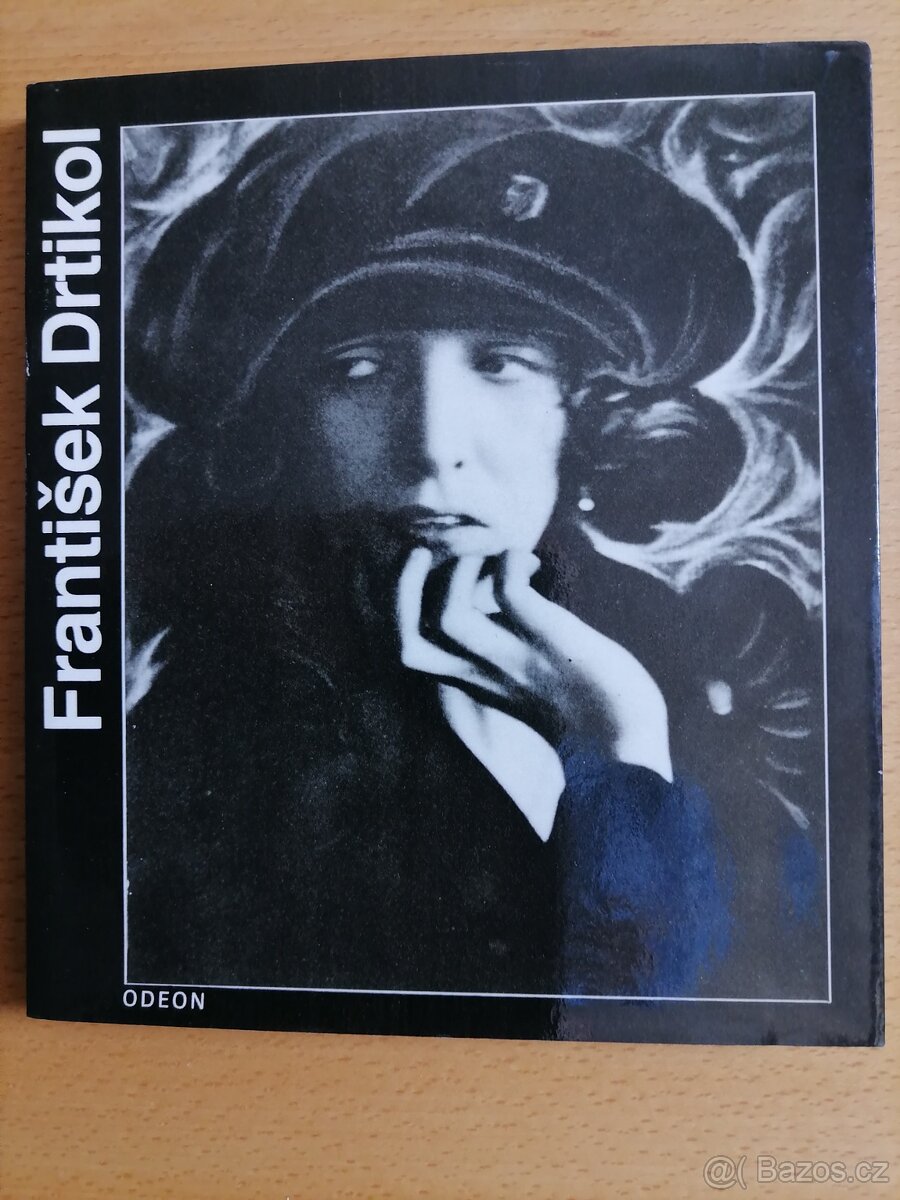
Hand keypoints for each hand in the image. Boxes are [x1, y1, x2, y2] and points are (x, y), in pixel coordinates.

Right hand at [396, 547, 672, 780]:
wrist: (630, 749)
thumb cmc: (588, 709)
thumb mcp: (529, 675)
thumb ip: (506, 644)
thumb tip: (502, 595)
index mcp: (470, 680)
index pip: (403, 648)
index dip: (400, 604)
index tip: (439, 573)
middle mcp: (481, 672)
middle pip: (402, 638)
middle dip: (402, 586)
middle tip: (431, 551)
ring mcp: (514, 658)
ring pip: (444, 614)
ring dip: (460, 566)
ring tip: (492, 551)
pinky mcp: (551, 641)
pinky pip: (509, 590)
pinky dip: (511, 562)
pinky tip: (534, 564)